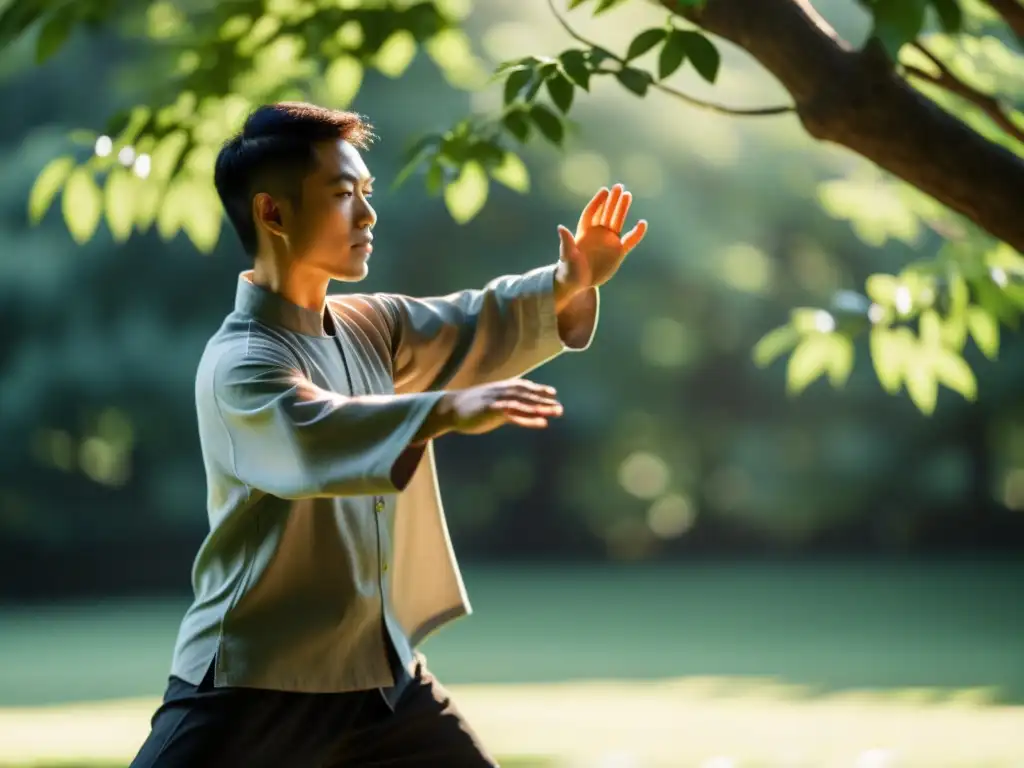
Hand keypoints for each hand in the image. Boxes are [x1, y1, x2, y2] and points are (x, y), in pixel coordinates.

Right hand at [416, 380, 562, 441]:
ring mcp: (496, 400)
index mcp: (500, 388)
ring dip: (541, 407)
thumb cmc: (471, 408)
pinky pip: (514, 414)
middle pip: (526, 394)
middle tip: (560, 408)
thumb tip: (523, 412)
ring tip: (555, 412)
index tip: (553, 393)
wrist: (449, 409)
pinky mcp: (491, 411)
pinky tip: (541, 422)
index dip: (538, 389)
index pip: (523, 386)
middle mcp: (501, 391)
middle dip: (544, 400)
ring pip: (523, 402)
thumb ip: (508, 408)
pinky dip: (528, 418)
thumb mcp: (491, 405)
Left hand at [555, 183, 647, 298]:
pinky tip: (642, 223)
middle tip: (619, 187)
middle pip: (605, 213)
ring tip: (628, 195)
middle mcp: (597, 234)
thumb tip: (561, 227)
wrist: (578, 284)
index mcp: (584, 232)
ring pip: (617, 221)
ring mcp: (609, 241)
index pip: (591, 213)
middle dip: (612, 201)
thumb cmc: (569, 269)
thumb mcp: (567, 256)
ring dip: (622, 209)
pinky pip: (629, 240)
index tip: (604, 191)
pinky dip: (636, 233)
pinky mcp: (618, 252)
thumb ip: (566, 242)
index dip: (597, 202)